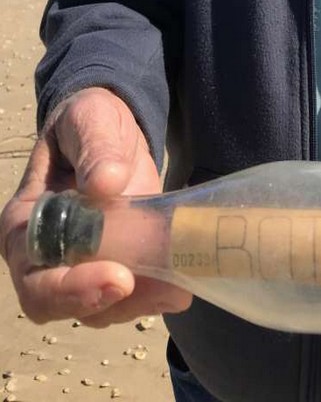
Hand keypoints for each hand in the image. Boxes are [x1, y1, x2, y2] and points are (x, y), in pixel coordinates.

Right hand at [0, 88, 191, 326]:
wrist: (111, 133)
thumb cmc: (89, 122)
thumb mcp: (90, 120)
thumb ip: (95, 148)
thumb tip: (106, 184)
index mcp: (30, 224)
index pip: (35, 276)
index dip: (70, 288)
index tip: (119, 277)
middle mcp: (51, 254)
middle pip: (67, 305)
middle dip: (112, 303)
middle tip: (158, 289)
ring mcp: (87, 262)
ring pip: (105, 307)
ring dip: (143, 303)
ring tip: (180, 287)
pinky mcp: (121, 261)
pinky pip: (133, 294)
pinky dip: (158, 295)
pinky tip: (184, 283)